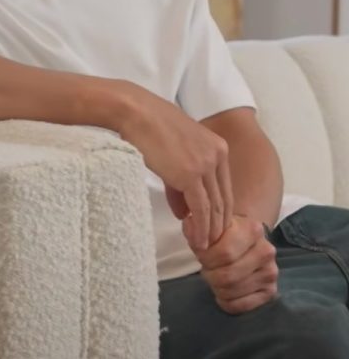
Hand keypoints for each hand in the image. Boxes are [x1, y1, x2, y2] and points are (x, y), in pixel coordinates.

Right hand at [114, 83, 233, 251]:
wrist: (135, 112)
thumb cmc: (147, 126)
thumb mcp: (173, 150)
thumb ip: (182, 178)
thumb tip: (183, 208)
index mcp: (217, 147)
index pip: (223, 186)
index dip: (219, 209)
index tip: (211, 226)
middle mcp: (218, 156)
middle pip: (224, 199)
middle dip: (218, 223)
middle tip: (211, 242)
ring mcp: (206, 165)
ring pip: (215, 207)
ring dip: (210, 229)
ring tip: (203, 246)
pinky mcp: (191, 176)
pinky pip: (201, 208)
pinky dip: (200, 226)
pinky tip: (196, 238)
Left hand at [196, 214, 277, 313]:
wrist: (245, 244)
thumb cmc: (222, 236)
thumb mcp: (210, 227)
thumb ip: (199, 231)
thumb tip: (192, 232)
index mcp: (252, 230)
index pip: (225, 253)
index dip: (206, 258)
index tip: (201, 255)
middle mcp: (266, 252)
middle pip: (227, 275)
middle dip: (209, 274)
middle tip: (207, 269)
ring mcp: (270, 272)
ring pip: (232, 291)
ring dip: (216, 288)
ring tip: (215, 278)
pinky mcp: (270, 291)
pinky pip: (241, 305)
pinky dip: (226, 302)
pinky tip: (223, 292)